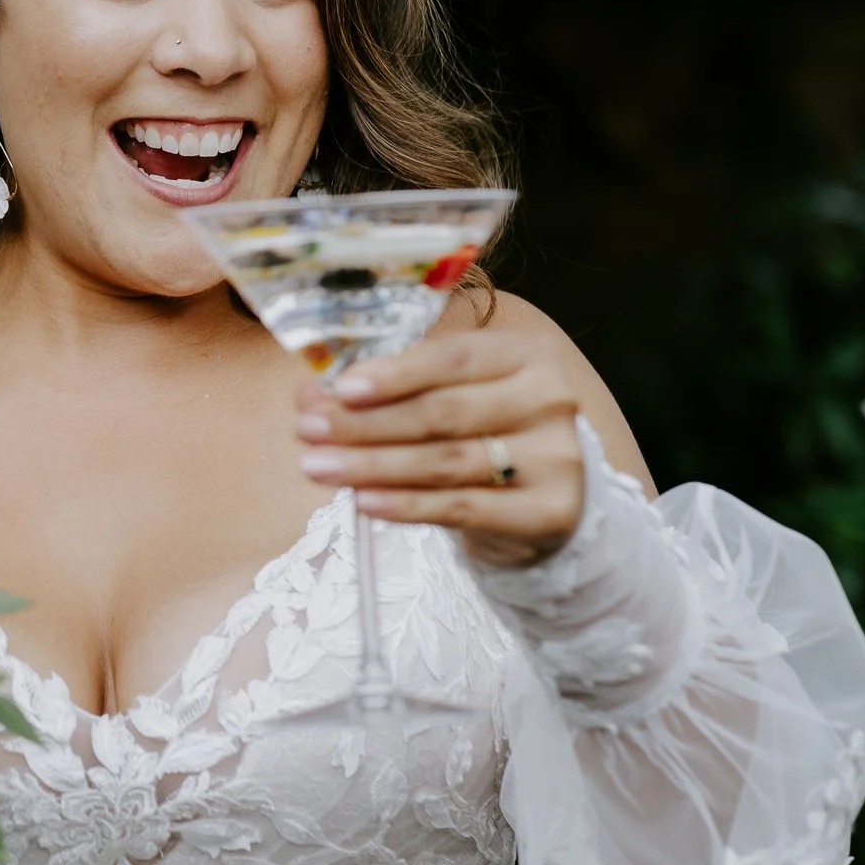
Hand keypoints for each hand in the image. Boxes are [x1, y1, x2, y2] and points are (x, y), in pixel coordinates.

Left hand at [294, 329, 584, 566]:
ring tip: (318, 466)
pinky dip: (407, 505)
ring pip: (447, 460)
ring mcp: (556, 457)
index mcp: (523, 354)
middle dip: (365, 423)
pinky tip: (363, 501)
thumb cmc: (480, 433)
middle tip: (307, 431)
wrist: (540, 500)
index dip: (392, 374)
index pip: (451, 358)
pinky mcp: (550, 510)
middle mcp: (549, 398)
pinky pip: (464, 507)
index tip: (339, 389)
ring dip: (373, 465)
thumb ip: (384, 392)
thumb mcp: (441, 398)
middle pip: (442, 412)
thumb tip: (310, 397)